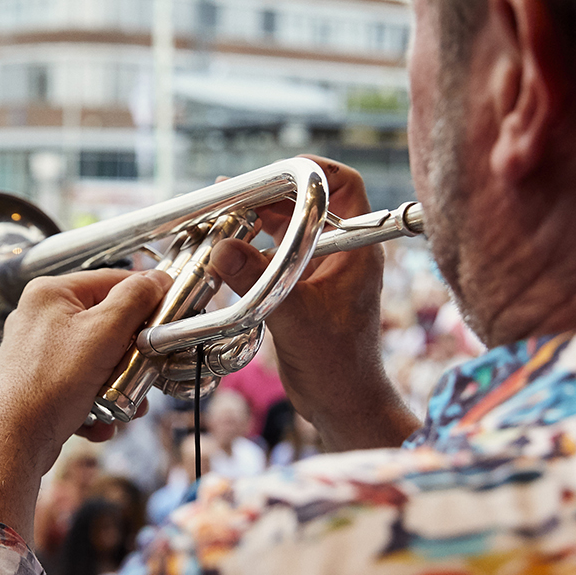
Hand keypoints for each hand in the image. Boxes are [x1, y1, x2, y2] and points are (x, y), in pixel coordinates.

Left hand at [0, 268, 170, 540]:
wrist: (12, 441)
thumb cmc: (50, 384)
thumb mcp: (104, 333)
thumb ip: (135, 300)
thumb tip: (157, 278)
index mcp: (51, 293)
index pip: (112, 280)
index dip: (145, 299)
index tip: (167, 318)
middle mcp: (40, 317)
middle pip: (106, 323)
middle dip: (131, 355)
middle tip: (144, 371)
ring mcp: (37, 352)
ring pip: (96, 359)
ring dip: (118, 384)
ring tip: (125, 406)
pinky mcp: (39, 383)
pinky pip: (79, 385)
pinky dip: (96, 403)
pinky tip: (100, 421)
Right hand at [207, 155, 419, 450]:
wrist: (342, 404)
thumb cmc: (336, 364)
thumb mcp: (294, 317)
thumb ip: (257, 281)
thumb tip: (221, 249)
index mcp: (355, 249)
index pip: (345, 186)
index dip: (314, 170)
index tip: (275, 170)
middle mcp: (341, 252)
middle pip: (306, 203)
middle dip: (269, 194)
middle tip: (230, 194)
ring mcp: (322, 271)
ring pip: (288, 229)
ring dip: (256, 221)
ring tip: (220, 216)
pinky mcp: (303, 289)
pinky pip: (276, 255)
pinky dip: (252, 249)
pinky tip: (225, 251)